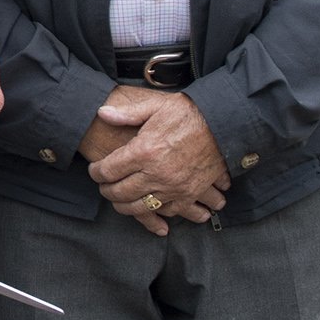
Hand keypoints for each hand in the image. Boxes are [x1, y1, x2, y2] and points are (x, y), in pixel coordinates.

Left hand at [84, 88, 230, 234]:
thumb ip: (128, 113)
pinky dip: (154, 213)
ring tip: (120, 200)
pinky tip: (148, 206)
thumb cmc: (189, 113)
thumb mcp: (156, 106)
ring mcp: (173, 188)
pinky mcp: (188, 195)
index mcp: (144, 151)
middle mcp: (156, 174)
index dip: (95, 172)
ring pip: (139, 208)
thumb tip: (102, 113)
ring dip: (124, 206)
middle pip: (119, 193)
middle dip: (106, 191)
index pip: (108, 170)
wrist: (224, 124)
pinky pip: (165, 212)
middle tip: (104, 187)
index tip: (94, 170)